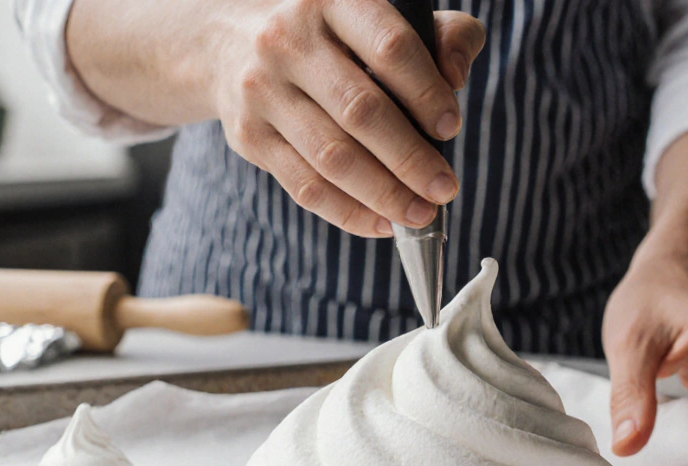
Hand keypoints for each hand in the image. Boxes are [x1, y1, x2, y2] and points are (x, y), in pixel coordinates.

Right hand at [212, 0, 485, 236]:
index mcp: (332, 1)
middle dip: (411, 158)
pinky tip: (383, 222)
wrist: (231, 42)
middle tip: (446, 187)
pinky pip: (305, 187)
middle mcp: (289, 41)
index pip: (389, 47)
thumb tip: (456, 77)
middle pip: (360, 111)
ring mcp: (262, 90)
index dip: (426, 92)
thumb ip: (440, 36)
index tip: (451, 127)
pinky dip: (350, 212)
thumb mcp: (383, 16)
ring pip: (332, 157)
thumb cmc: (333, 36)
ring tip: (421, 213)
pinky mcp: (249, 136)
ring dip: (384, 194)